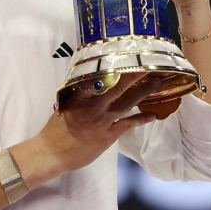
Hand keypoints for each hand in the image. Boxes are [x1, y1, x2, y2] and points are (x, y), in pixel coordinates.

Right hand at [16, 73, 159, 187]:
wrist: (54, 153)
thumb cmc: (56, 128)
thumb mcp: (64, 105)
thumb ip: (78, 93)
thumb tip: (91, 79)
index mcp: (79, 97)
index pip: (98, 77)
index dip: (112, 67)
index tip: (124, 56)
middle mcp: (93, 107)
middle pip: (117, 87)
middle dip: (134, 75)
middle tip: (148, 65)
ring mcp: (102, 121)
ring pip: (126, 103)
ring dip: (142, 93)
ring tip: (156, 83)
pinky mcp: (109, 135)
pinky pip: (127, 124)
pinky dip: (140, 119)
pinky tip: (152, 114)